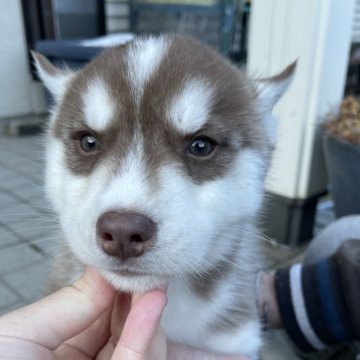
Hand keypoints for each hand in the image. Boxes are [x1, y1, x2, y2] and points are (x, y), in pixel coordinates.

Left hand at [0, 267, 166, 359]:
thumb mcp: (22, 335)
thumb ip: (70, 303)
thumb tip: (106, 271)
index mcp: (63, 351)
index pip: (99, 314)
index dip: (116, 288)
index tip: (128, 264)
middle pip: (124, 328)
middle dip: (137, 299)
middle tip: (148, 272)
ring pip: (139, 347)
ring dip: (147, 315)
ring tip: (154, 283)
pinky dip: (146, 333)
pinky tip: (154, 300)